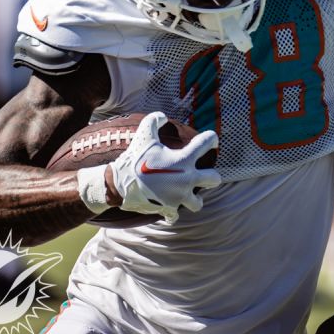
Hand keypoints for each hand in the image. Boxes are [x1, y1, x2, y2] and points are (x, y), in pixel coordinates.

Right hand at [105, 112, 220, 223]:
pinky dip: (172, 213)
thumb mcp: (144, 136)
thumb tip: (163, 116)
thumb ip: (153, 121)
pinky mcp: (168, 209)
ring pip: (197, 204)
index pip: (207, 143)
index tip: (211, 140)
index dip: (211, 139)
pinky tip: (168, 207)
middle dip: (211, 176)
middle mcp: (186, 179)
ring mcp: (178, 196)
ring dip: (194, 200)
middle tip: (202, 174)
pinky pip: (175, 217)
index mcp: (184, 160)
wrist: (119, 183)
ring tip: (187, 194)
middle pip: (215, 179)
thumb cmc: (134, 159)